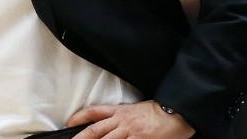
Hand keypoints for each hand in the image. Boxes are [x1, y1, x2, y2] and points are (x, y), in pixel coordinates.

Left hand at [67, 100, 193, 138]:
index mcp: (120, 111)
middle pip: (95, 130)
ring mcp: (130, 132)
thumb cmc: (159, 112)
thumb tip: (111, 126)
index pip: (94, 112)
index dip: (79, 117)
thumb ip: (122, 117)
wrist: (177, 112)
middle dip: (80, 138)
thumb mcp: (137, 110)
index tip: (69, 123)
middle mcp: (121, 121)